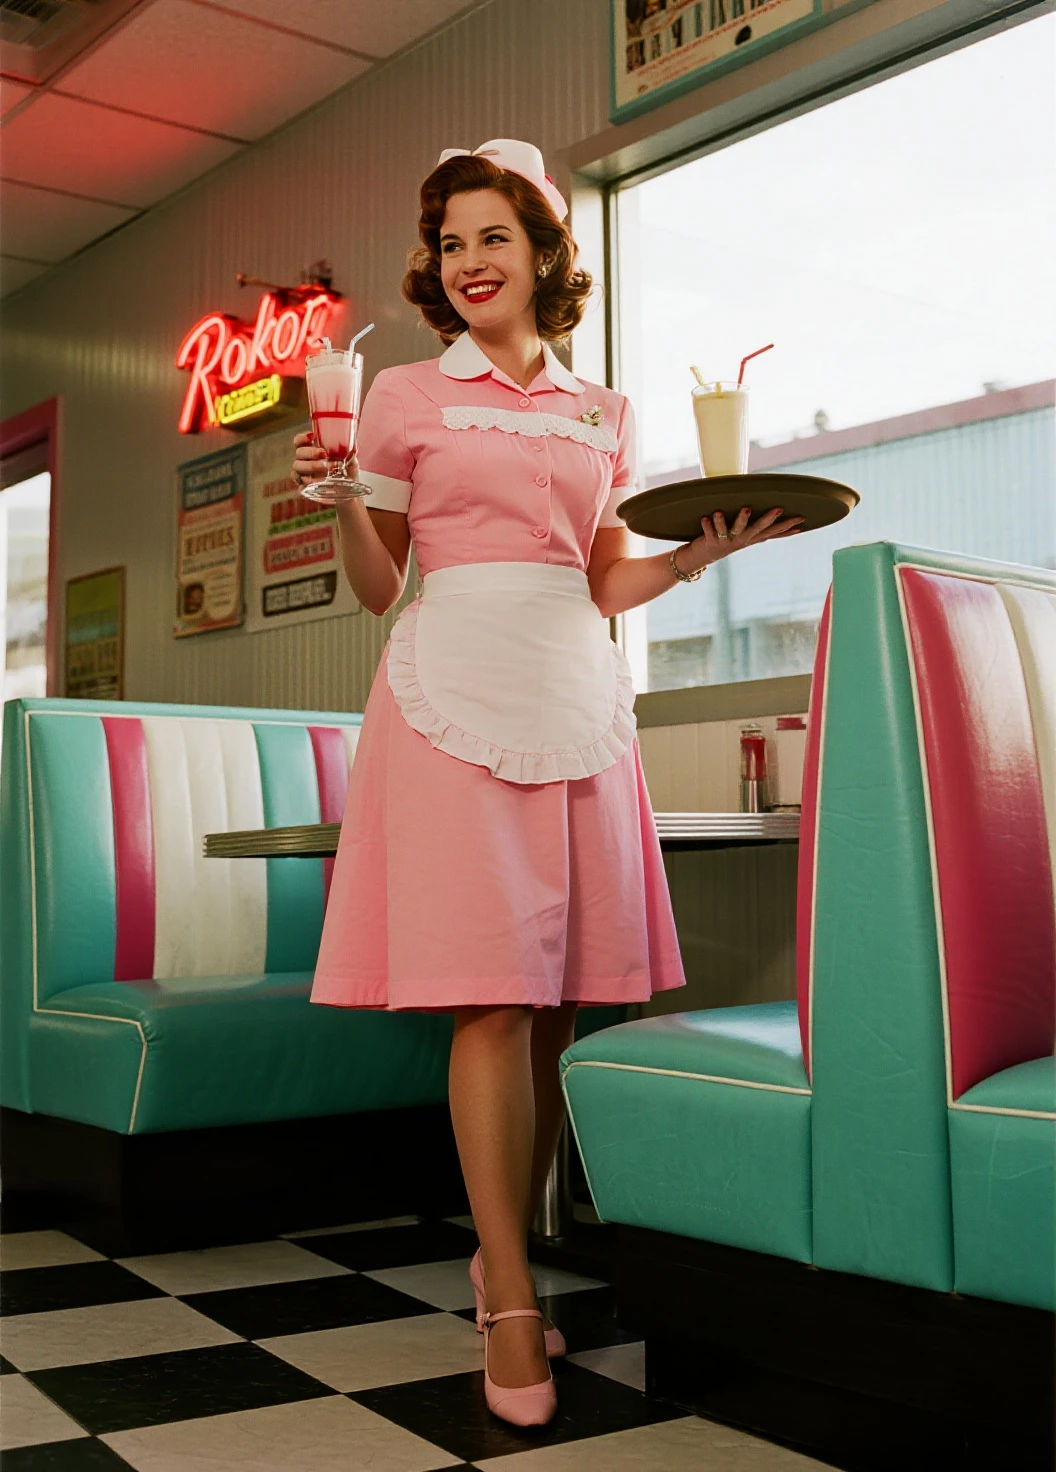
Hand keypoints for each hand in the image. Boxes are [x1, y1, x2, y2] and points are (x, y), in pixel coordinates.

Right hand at [291, 432, 358, 490]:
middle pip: (298, 452)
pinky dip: (309, 480)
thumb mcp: (351, 462)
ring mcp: (302, 474)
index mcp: (311, 450)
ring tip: (327, 468)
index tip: (312, 436)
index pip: (299, 441)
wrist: (348, 493)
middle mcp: (304, 461)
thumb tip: (353, 447)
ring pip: (297, 466)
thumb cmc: (346, 473)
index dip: (302, 438)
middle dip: (311, 452)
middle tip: (324, 454)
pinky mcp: (304, 487)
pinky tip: (320, 480)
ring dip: (312, 466)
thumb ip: (350, 453)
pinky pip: (300, 482)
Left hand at [684, 505, 804, 571]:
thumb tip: (782, 521)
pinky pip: (710, 531)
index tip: (801, 518)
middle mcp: (742, 539)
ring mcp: (727, 541)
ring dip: (738, 520)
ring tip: (745, 508)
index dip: (788, 526)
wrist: (704, 555)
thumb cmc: (729, 540)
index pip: (773, 531)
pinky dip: (707, 524)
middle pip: (758, 528)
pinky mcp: (711, 541)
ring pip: (734, 529)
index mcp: (752, 537)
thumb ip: (764, 530)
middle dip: (768, 519)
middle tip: (778, 508)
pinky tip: (705, 517)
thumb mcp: (749, 535)